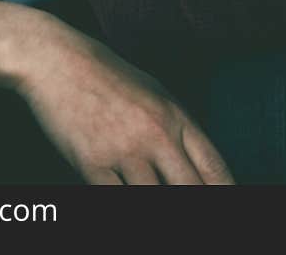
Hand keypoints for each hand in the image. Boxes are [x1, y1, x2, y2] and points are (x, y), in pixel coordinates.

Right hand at [0, 0, 232, 183]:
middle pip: (192, 190)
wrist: (56, 60)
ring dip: (155, 203)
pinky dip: (123, 203)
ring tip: (150, 192)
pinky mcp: (92, 163)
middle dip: (197, 205)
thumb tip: (195, 161)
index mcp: (176, 115)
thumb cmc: (105, 75)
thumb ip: (176, 127)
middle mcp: (157, 134)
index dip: (226, 193)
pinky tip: (124, 193)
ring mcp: (125, 150)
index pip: (215, 168)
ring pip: (154, 200)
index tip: (229, 204)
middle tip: (204, 225)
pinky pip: (116, 200)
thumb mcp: (153, 92)